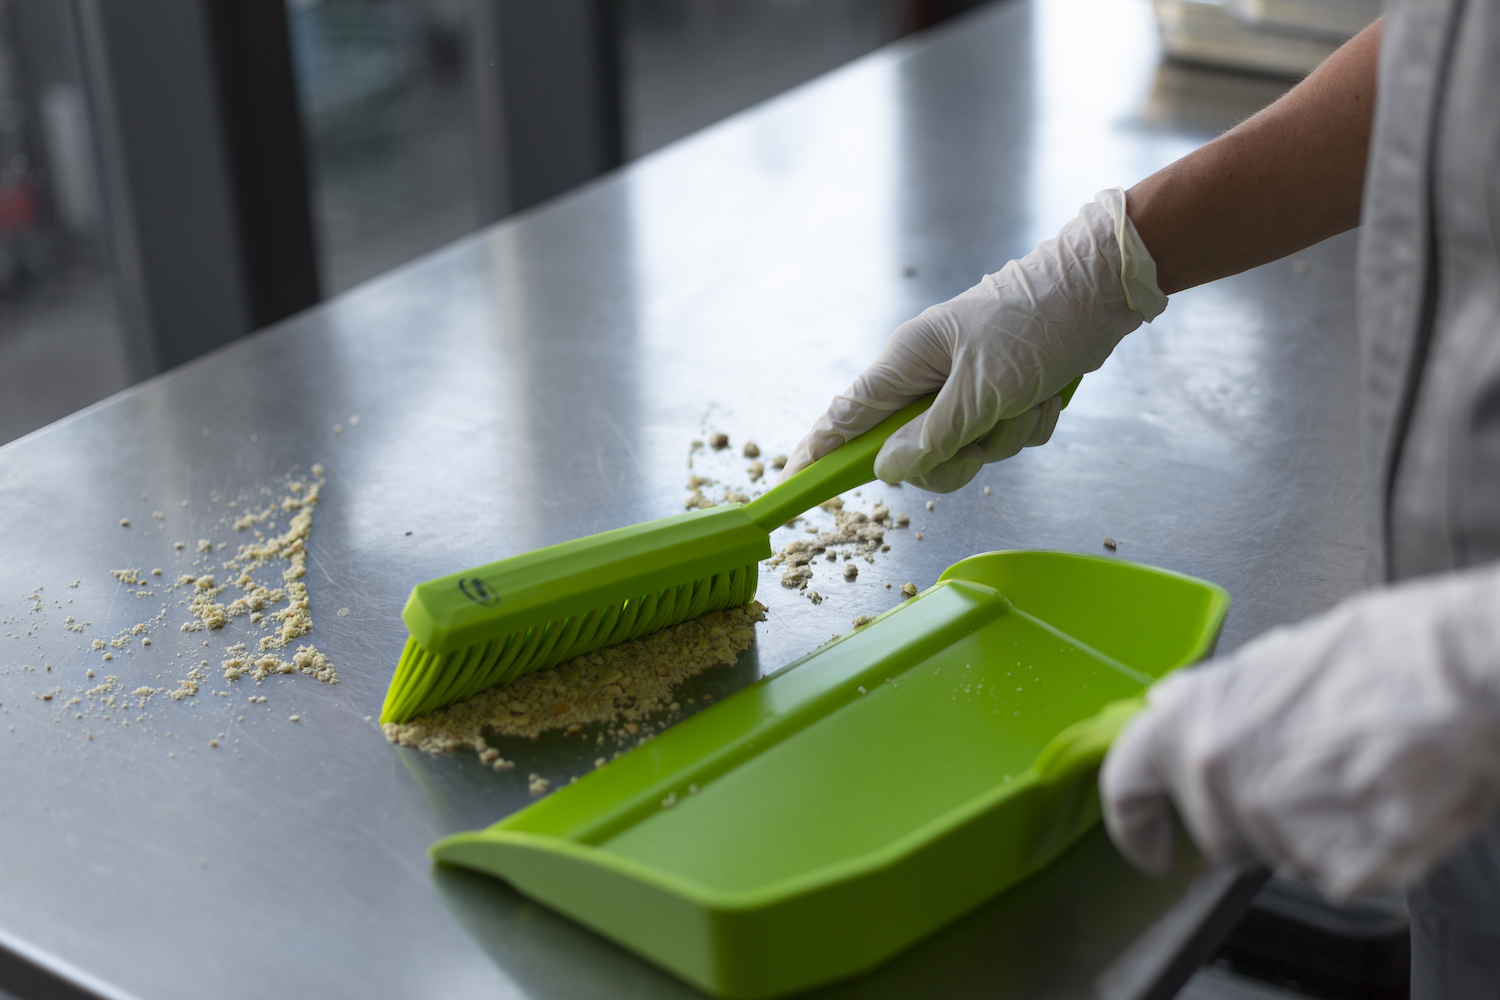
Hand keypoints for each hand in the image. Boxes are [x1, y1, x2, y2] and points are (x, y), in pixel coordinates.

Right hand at [782, 188, 1165, 491]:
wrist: (1101, 290)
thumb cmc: (1037, 322)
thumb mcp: (982, 389)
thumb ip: (931, 436)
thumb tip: (886, 470)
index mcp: (907, 361)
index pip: (846, 415)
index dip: (819, 450)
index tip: (795, 483)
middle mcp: (929, 376)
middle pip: (913, 452)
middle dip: (957, 455)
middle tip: (982, 439)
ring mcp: (965, 387)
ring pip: (966, 450)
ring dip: (1005, 435)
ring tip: (1029, 396)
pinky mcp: (1002, 395)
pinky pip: (1004, 438)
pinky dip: (1029, 423)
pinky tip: (1048, 391)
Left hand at [1101, 563, 1499, 897]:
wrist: (1466, 681)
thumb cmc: (1382, 655)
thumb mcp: (1274, 659)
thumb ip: (1212, 699)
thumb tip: (1171, 707)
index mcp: (1192, 723)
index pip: (1127, 788)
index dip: (1133, 822)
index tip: (1146, 843)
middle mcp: (1219, 782)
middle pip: (1212, 832)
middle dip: (1243, 815)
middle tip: (1299, 772)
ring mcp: (1276, 831)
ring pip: (1273, 853)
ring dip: (1302, 829)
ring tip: (1354, 771)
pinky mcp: (1338, 869)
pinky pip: (1331, 873)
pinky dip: (1354, 850)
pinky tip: (1384, 799)